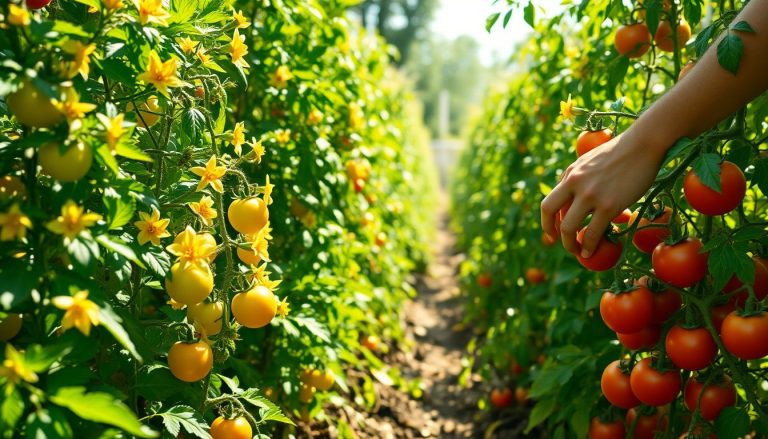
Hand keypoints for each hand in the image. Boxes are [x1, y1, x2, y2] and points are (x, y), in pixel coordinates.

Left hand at [540, 131, 665, 257]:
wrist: (643, 144)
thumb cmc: (621, 152)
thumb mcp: (589, 161)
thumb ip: (578, 178)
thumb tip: (573, 198)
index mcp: (570, 174)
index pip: (550, 201)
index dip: (547, 221)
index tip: (552, 232)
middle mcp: (575, 183)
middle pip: (550, 213)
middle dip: (552, 232)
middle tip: (560, 243)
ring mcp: (590, 195)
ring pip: (569, 227)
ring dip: (570, 244)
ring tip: (577, 252)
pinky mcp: (609, 205)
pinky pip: (592, 232)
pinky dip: (588, 246)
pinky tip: (590, 252)